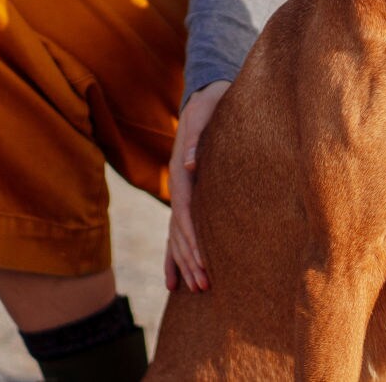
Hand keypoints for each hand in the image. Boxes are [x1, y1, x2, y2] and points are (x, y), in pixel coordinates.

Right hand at [163, 79, 229, 291]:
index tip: (204, 264)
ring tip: (198, 290)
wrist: (203, 97)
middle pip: (180, 232)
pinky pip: (178, 230)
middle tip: (205, 288)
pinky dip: (176, 254)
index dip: (193, 241)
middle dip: (191, 261)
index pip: (185, 215)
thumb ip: (196, 139)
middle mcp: (178, 188)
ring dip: (186, 263)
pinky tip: (176, 279)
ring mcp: (180, 193)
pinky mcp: (188, 195)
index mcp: (181, 175)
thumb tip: (188, 164)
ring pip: (178, 236)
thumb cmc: (209, 106)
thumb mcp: (203, 115)